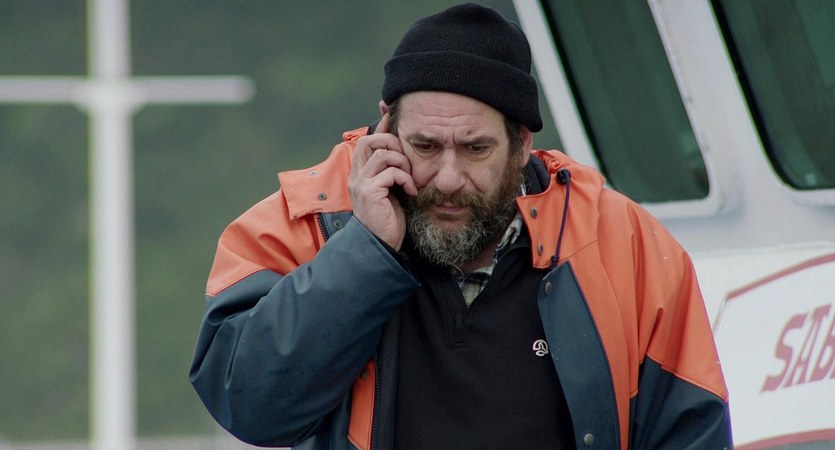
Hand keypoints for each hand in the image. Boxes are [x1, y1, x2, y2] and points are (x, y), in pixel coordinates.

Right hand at [348, 114, 416, 249]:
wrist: (381, 245)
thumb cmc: (388, 219)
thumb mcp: (392, 189)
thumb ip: (394, 171)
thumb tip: (406, 152)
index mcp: (361, 172)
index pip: (368, 140)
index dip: (382, 125)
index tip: (391, 113)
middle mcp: (356, 175)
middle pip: (370, 141)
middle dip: (393, 144)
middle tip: (407, 160)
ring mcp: (361, 183)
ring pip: (382, 155)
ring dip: (402, 164)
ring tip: (410, 179)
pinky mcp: (369, 192)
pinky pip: (390, 173)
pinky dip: (405, 179)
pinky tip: (411, 191)